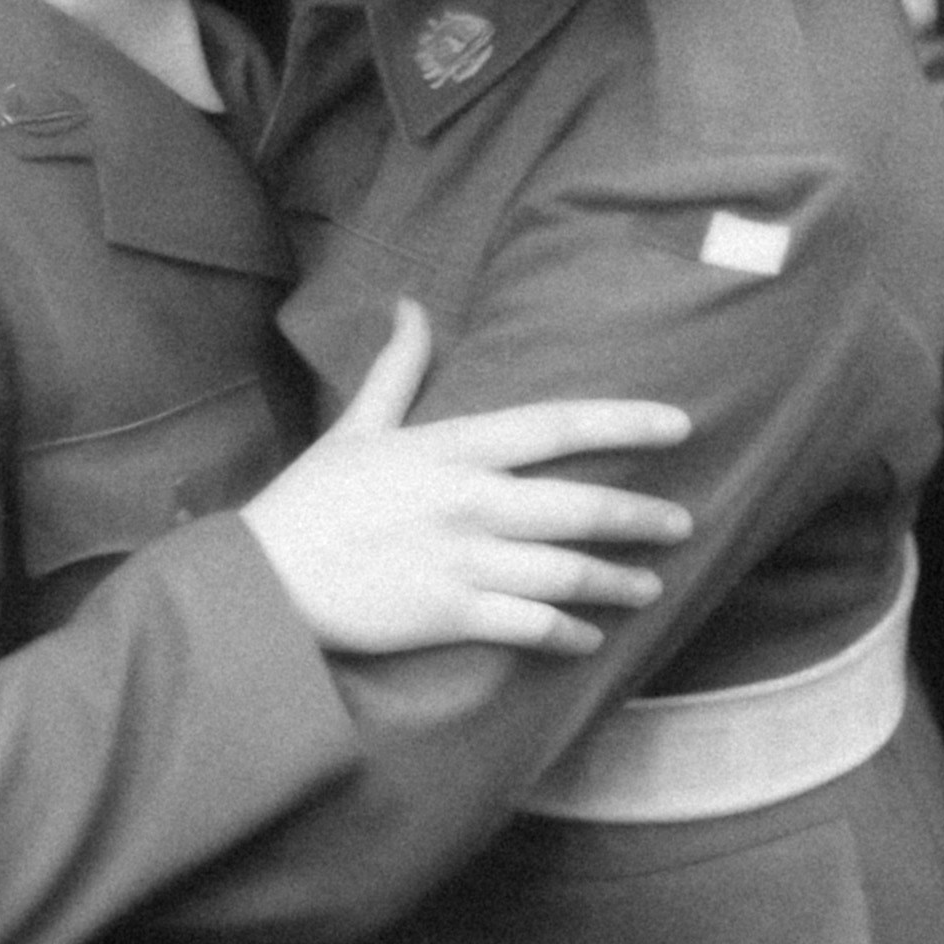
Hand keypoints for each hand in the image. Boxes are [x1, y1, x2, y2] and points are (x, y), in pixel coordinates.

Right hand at [244, 302, 694, 657]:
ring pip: (566, 571)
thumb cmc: (311, 500)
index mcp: (453, 447)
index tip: (678, 424)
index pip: (558, 424)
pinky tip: (590, 638)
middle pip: (580, 505)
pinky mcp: (449, 615)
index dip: (625, 422)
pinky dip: (569, 634)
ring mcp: (463, 561)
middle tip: (681, 523)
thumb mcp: (357, 426)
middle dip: (640, 516)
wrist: (262, 580)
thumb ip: (398, 367)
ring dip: (616, 581)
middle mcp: (470, 501)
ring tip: (649, 586)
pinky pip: (530, 626)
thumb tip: (413, 304)